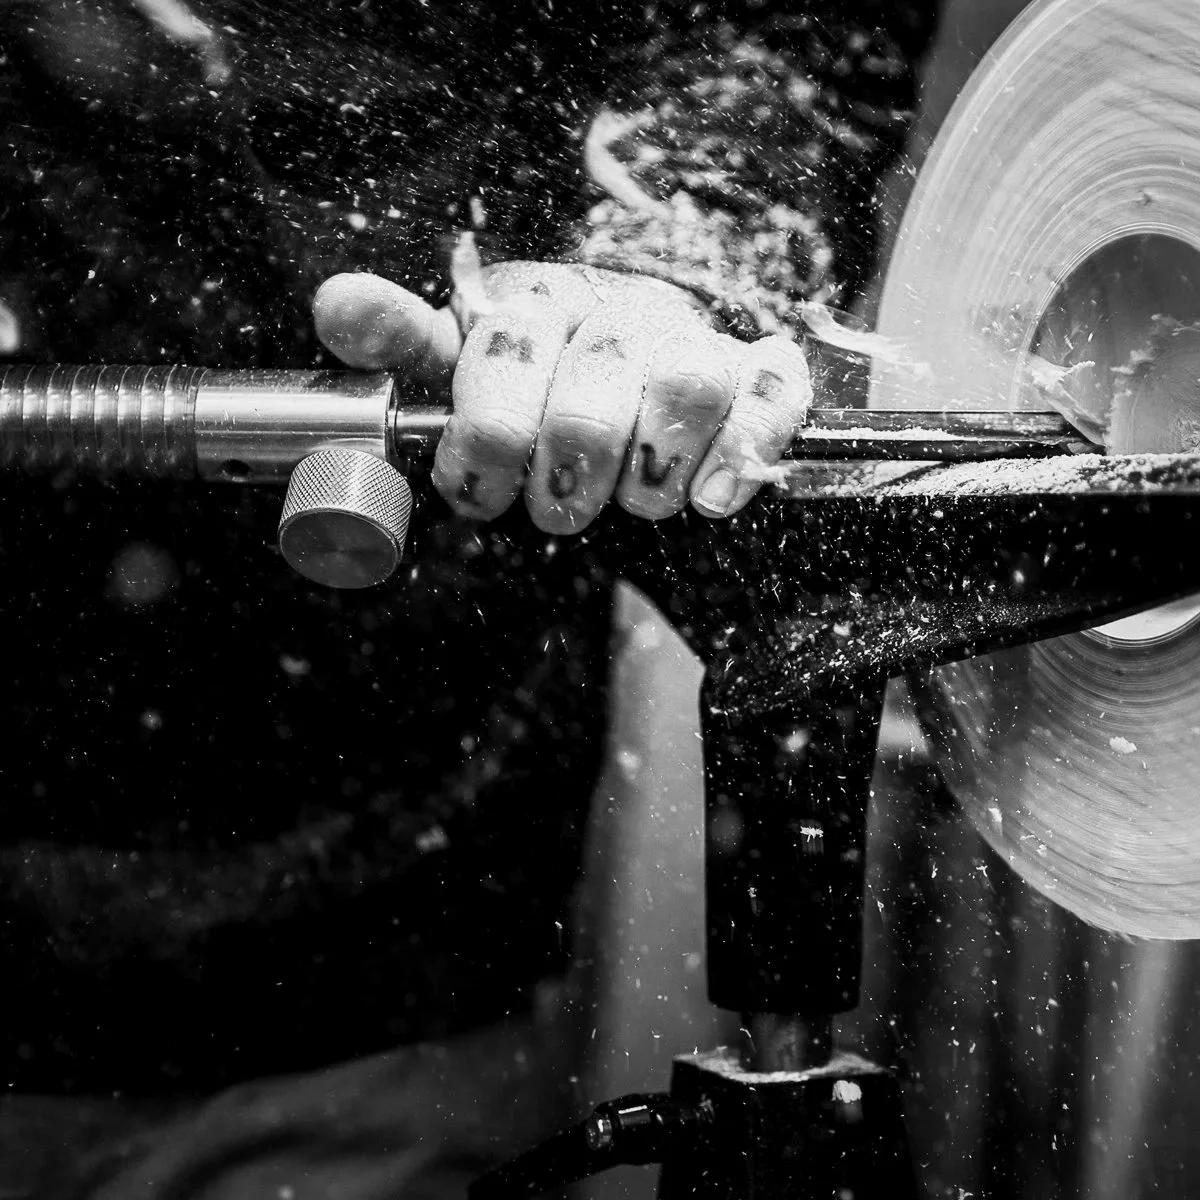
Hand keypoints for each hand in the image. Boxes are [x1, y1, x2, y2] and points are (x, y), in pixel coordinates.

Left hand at [313, 262, 809, 534]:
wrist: (638, 367)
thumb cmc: (540, 385)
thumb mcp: (464, 364)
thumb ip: (405, 341)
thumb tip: (336, 303)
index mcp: (536, 301)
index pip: (508, 347)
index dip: (487, 434)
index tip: (475, 492)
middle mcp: (617, 310)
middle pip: (599, 375)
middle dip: (568, 468)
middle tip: (554, 510)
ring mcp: (693, 340)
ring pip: (686, 388)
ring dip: (650, 472)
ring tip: (629, 507)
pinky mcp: (758, 373)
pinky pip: (770, 398)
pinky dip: (741, 454)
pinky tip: (710, 500)